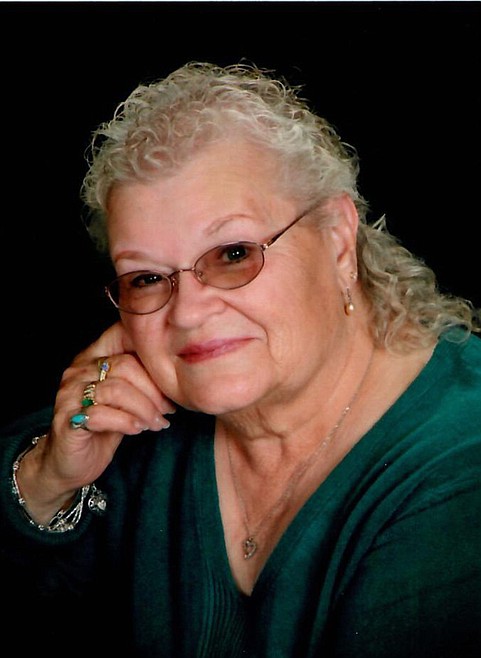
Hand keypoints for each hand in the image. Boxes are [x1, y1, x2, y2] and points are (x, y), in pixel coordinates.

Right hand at [17, 322, 174, 522]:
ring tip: (156, 422)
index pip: (123, 338)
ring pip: (116, 390)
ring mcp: (69, 394)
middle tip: (168, 409)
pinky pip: (102, 415)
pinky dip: (126, 422)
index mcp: (93, 358)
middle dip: (153, 390)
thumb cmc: (103, 427)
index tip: (171, 379)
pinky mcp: (67, 420)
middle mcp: (78, 370)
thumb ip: (141, 382)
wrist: (70, 463)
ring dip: (144, 409)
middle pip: (125, 366)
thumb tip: (175, 378)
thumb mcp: (126, 399)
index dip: (151, 354)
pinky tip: (137, 430)